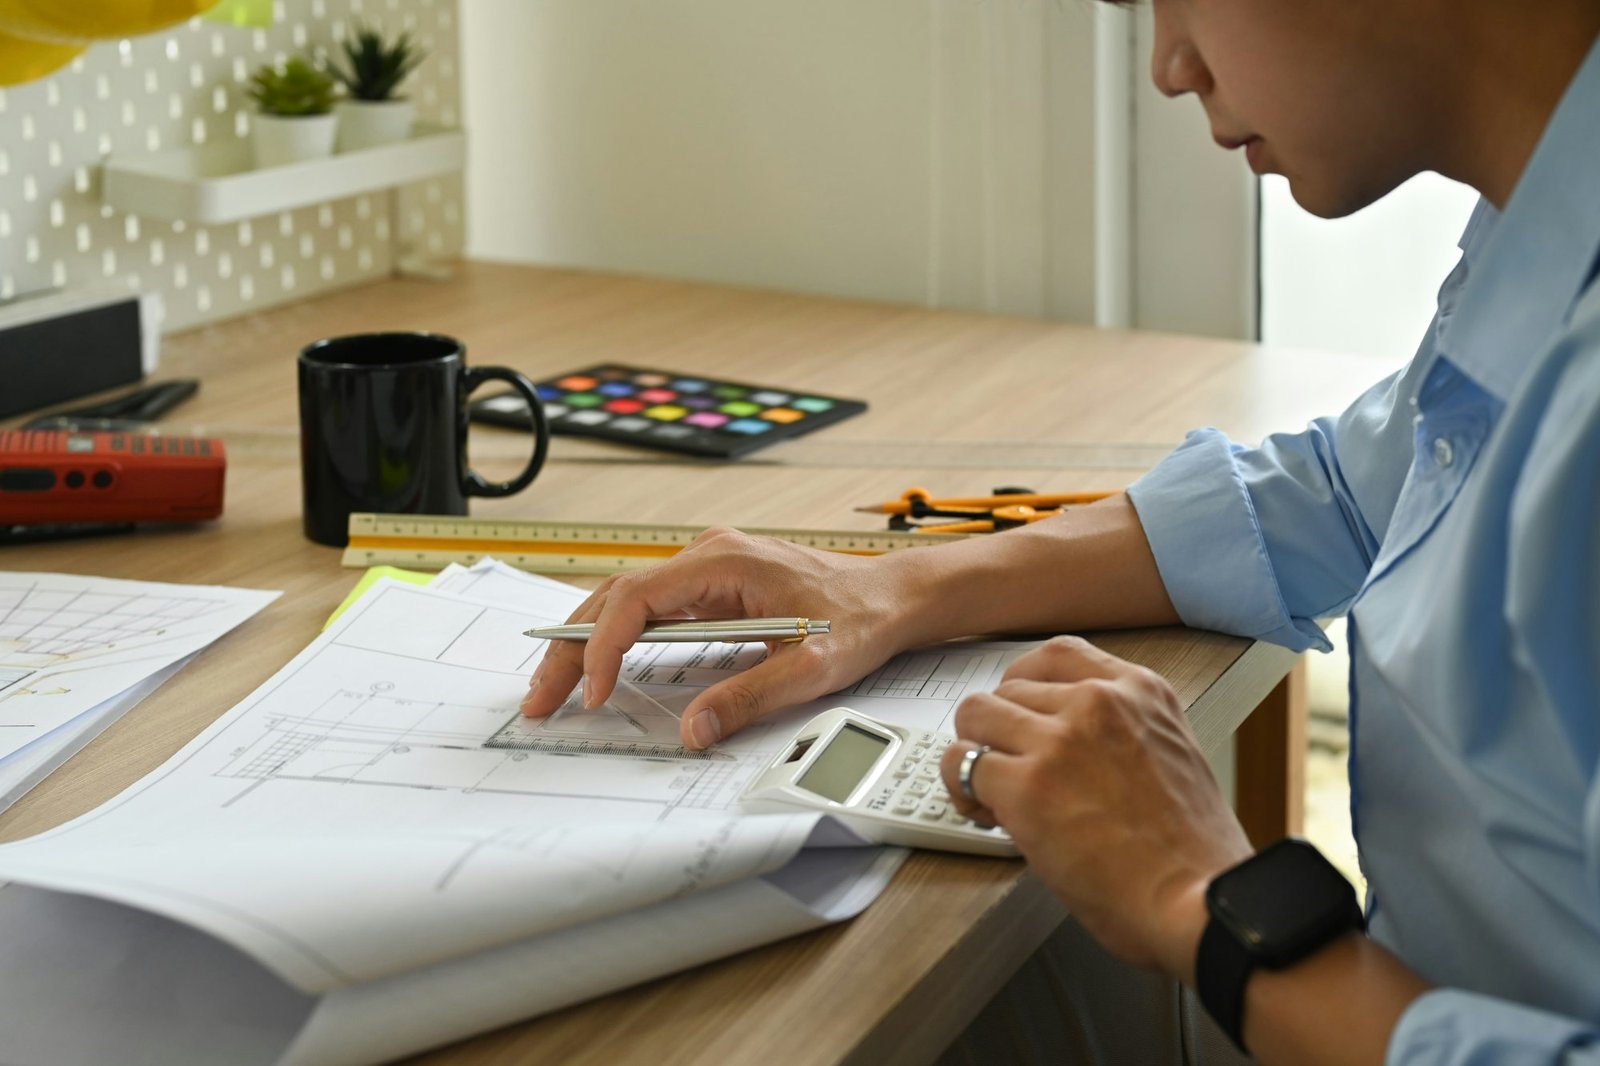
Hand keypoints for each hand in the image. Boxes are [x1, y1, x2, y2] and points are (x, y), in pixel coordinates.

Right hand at [520, 528, 917, 748]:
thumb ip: (749, 699)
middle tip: (541, 698)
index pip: (637, 599)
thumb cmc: (857, 617)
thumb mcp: (810, 666)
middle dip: (572, 648)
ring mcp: (705, 569)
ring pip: (624, 601)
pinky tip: (595, 668)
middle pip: (615, 597)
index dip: (604, 646)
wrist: (890, 597)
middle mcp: (706, 556)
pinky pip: (647, 610)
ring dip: (586, 643)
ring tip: (554, 689)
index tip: (594, 691)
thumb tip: (694, 731)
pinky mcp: (709, 587)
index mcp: (723, 561)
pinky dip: (614, 639)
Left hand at [940, 636, 1251, 982]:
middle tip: (1011, 773)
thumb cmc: (1192, 855)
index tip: (1020, 713)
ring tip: (992, 795)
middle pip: (1009, 689)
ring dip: (976, 754)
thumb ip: (1119, 733)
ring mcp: (1060, 739)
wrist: (1200, 904)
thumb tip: (1056, 741)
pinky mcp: (1028, 785)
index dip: (1025, 684)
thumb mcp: (1171, 757)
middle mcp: (1099, 701)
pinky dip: (962, 789)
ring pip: (975, 715)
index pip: (1057, 655)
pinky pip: (961, 764)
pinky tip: (984, 814)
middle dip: (1002, 732)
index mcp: (1141, 691)